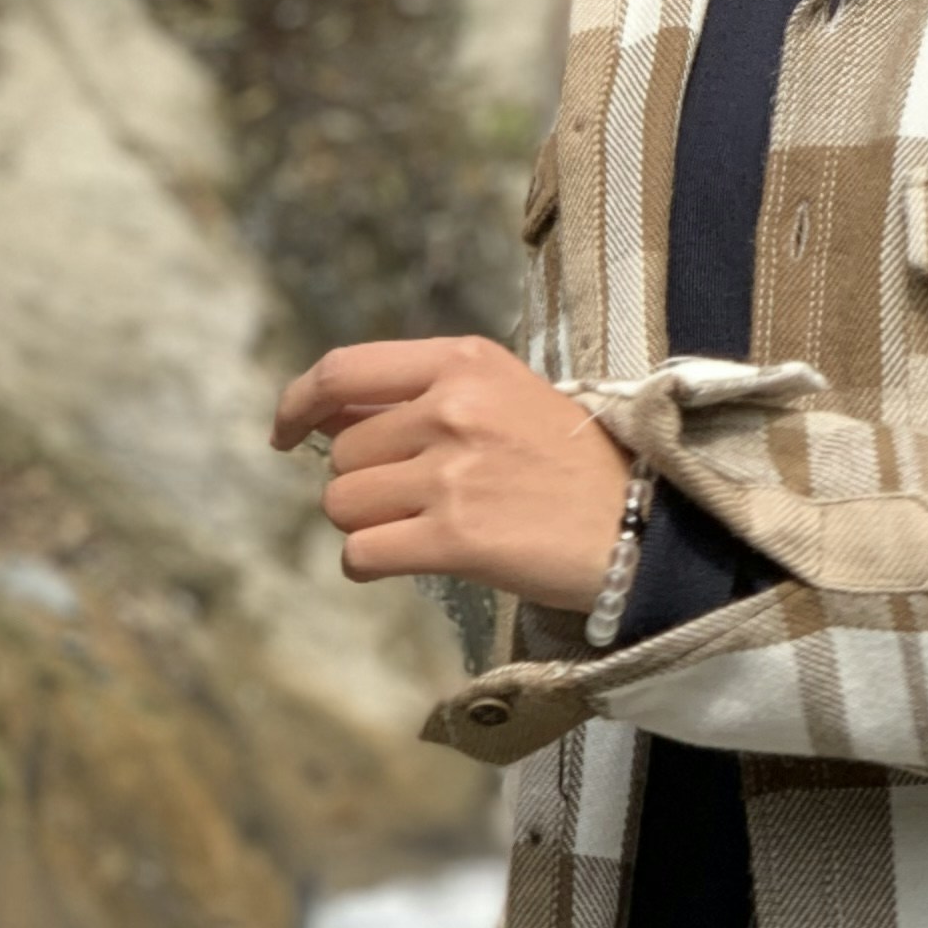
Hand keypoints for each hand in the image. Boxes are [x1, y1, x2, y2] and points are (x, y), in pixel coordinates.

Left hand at [272, 335, 630, 616]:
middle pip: (341, 454)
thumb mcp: (508, 397)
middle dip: (364, 483)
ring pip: (343, 506)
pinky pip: (361, 554)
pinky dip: (372, 565)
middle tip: (420, 498)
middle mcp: (453, 408)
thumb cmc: (573, 464)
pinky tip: (415, 560)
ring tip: (427, 527)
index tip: (286, 433)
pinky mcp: (455, 537)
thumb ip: (426, 397)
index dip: (299, 402)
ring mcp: (453, 473)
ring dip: (370, 525)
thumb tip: (333, 419)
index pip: (344, 370)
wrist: (641, 526)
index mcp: (465, 362)